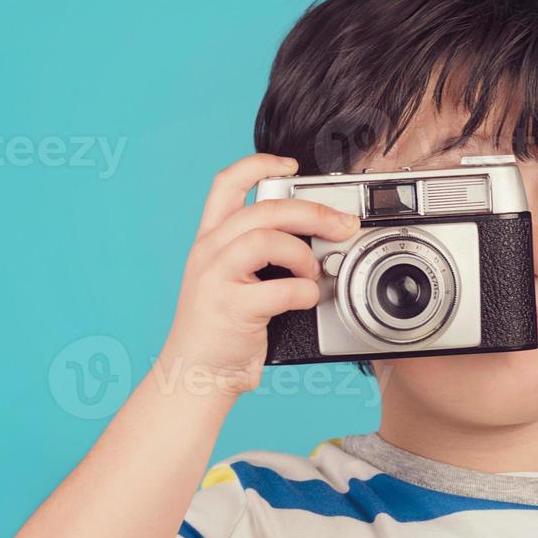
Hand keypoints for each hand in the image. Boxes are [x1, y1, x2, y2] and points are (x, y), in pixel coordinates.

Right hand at [159, 153, 359, 397]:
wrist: (196, 373)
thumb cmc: (222, 329)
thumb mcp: (229, 278)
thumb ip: (258, 254)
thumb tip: (318, 238)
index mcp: (210, 240)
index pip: (226, 183)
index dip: (259, 164)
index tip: (291, 165)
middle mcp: (208, 252)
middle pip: (262, 208)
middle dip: (311, 211)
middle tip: (342, 225)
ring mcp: (215, 278)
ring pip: (265, 238)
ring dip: (302, 254)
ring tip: (312, 274)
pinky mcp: (230, 308)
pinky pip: (281, 289)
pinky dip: (305, 293)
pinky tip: (306, 301)